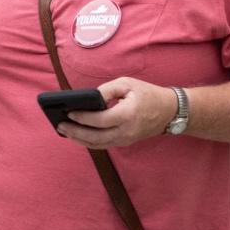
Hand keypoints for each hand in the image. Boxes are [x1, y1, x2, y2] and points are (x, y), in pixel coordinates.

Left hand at [56, 77, 176, 148]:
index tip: (69, 112)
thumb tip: (88, 99)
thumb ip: (106, 90)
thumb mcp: (127, 84)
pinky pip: (103, 145)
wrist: (169, 111)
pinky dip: (88, 142)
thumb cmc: (147, 94)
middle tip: (60, 125)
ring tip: (64, 131)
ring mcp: (125, 139)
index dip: (83, 117)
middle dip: (75, 132)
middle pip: (96, 137)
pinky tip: (77, 135)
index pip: (101, 120)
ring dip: (79, 139)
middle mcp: (126, 131)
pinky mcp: (124, 142)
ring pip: (98, 144)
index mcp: (128, 114)